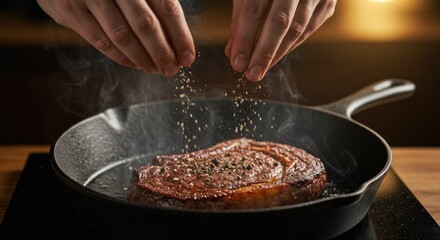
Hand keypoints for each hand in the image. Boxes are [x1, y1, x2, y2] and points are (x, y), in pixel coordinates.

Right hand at [36, 0, 194, 76]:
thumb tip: (177, 44)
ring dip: (142, 58)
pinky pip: (100, 40)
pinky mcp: (70, 10)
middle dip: (162, 51)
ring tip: (155, 69)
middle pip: (145, 23)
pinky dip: (120, 56)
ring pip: (122, 35)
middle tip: (171, 69)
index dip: (180, 36)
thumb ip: (153, 7)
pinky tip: (134, 64)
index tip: (187, 57)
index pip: (167, 7)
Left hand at [225, 0, 335, 80]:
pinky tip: (279, 55)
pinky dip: (293, 44)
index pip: (253, 9)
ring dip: (278, 53)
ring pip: (298, 28)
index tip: (236, 62)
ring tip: (262, 69)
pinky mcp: (328, 0)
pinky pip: (311, 27)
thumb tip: (233, 49)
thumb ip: (241, 15)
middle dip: (263, 52)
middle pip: (279, 22)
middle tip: (251, 74)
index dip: (244, 39)